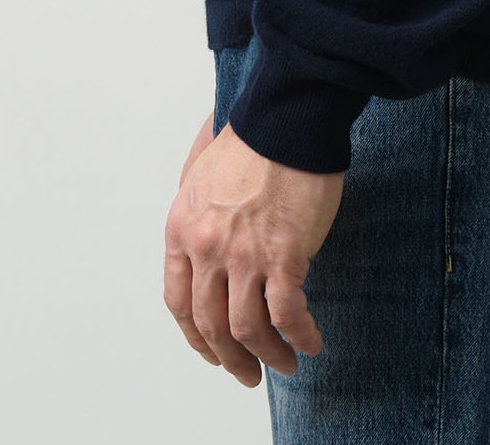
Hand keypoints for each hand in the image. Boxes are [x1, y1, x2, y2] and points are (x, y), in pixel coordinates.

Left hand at [163, 111, 343, 388]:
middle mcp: (206, 248)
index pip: (179, 302)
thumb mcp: (202, 175)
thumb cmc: (254, 138)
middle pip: (210, 325)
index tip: (213, 351)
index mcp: (182, 229)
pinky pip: (286, 314)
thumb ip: (199, 216)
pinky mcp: (283, 255)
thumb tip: (209, 248)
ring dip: (267, 355)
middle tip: (248, 373)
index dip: (196, 337)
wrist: (288, 117)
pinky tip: (309, 342)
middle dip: (230, 358)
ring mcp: (243, 255)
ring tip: (285, 364)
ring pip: (246, 329)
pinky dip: (298, 336)